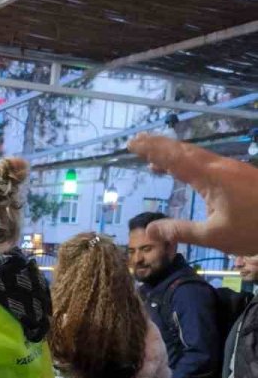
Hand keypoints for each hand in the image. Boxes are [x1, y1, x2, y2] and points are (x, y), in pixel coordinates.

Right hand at [128, 135, 257, 253]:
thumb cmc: (253, 229)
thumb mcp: (213, 236)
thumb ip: (180, 230)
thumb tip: (149, 229)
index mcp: (210, 177)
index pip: (174, 158)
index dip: (152, 150)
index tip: (132, 143)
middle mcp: (220, 167)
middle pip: (184, 150)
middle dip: (159, 145)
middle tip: (136, 141)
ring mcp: (232, 169)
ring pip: (197, 155)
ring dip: (173, 154)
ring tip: (153, 158)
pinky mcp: (241, 176)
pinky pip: (207, 162)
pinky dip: (188, 162)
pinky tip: (185, 172)